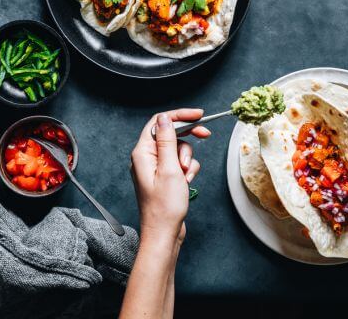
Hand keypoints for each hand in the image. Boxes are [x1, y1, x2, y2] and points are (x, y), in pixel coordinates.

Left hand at [130, 109, 210, 245]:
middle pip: (171, 134)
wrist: (164, 233)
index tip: (198, 115)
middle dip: (188, 138)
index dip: (180, 116)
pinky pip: (180, 163)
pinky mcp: (164, 177)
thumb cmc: (164, 207)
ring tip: (185, 175)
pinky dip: (187, 170)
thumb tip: (165, 118)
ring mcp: (155, 168)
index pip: (160, 122)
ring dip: (187, 159)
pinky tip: (187, 182)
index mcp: (142, 153)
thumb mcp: (169, 169)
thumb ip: (168, 141)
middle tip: (205, 134)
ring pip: (178, 149)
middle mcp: (146, 158)